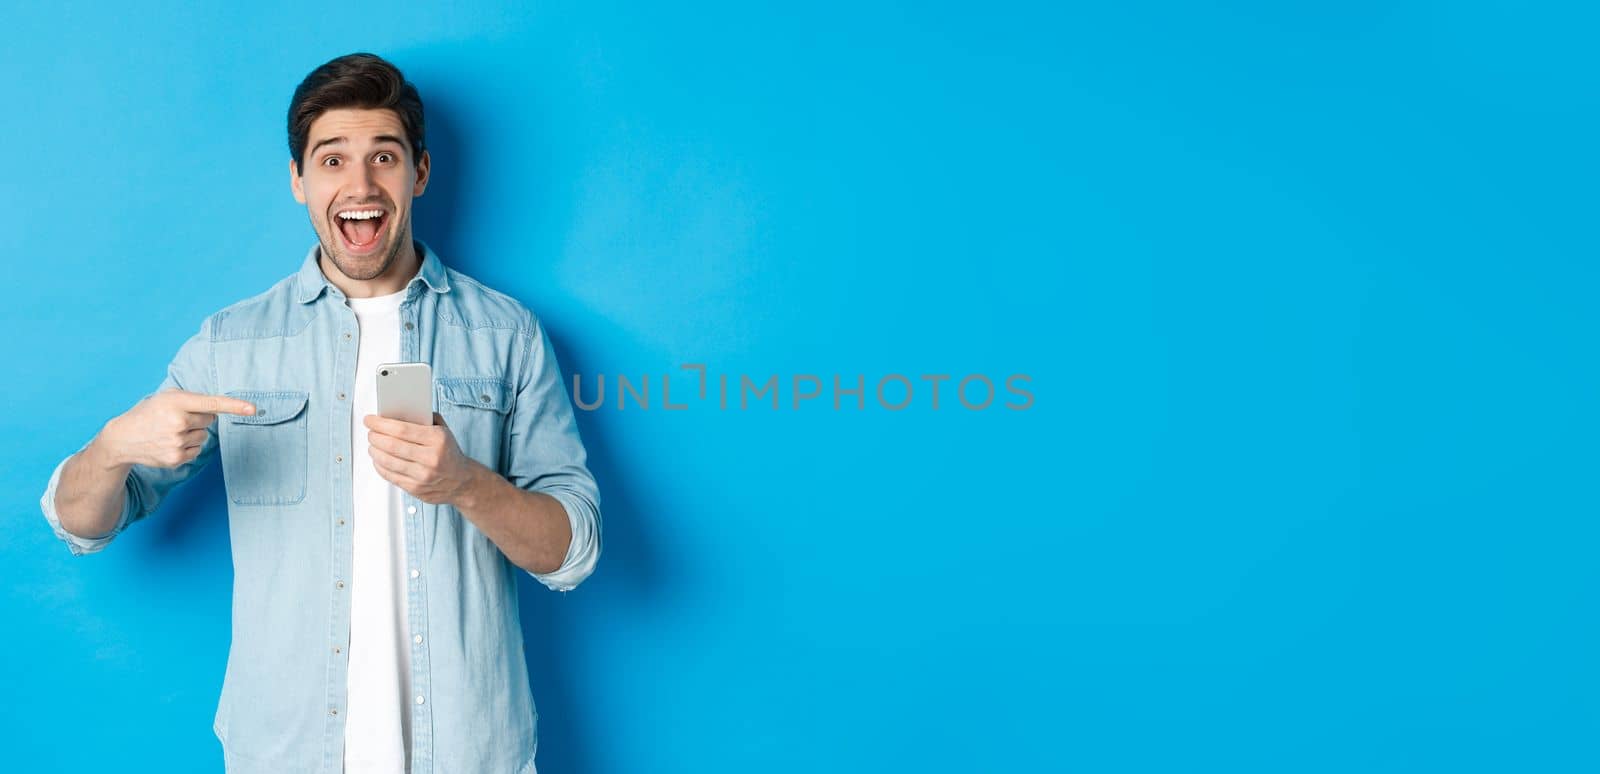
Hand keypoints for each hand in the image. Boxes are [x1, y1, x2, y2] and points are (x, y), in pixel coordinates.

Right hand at [97, 388, 256, 468]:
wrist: (123, 438)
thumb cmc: (149, 413)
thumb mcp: (166, 397)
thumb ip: (193, 399)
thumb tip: (219, 410)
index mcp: (176, 402)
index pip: (211, 403)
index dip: (234, 406)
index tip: (253, 409)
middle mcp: (178, 422)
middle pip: (210, 420)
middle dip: (198, 418)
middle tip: (176, 418)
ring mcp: (177, 442)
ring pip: (204, 436)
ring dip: (192, 433)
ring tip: (169, 432)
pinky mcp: (176, 458)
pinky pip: (197, 450)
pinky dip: (188, 446)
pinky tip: (169, 443)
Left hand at [363, 412, 480, 504]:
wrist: (462, 481)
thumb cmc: (449, 453)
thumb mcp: (443, 431)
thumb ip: (423, 420)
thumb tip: (396, 413)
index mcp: (438, 440)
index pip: (402, 429)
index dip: (381, 424)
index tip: (370, 420)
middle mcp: (431, 458)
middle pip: (392, 445)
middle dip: (375, 436)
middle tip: (370, 432)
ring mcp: (423, 475)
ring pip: (388, 461)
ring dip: (374, 451)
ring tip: (373, 445)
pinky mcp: (415, 488)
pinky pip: (390, 475)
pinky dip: (379, 465)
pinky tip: (378, 459)